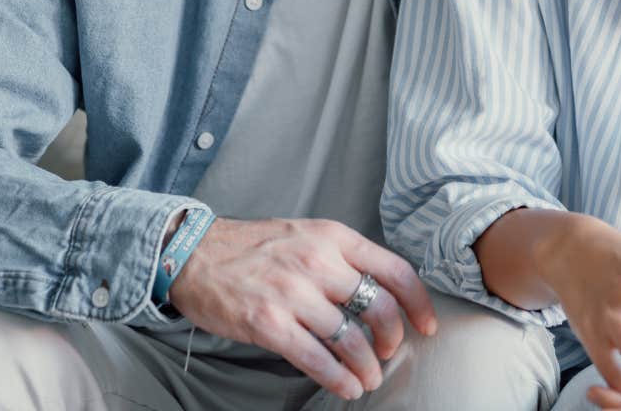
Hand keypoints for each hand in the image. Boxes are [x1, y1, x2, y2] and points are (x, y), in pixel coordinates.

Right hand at [170, 217, 438, 401]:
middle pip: (380, 306)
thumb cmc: (252, 247)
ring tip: (367, 378)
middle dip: (392, 337)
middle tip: (388, 352)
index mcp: (333, 237)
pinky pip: (315, 358)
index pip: (395, 270)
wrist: (193, 253)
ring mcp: (292, 292)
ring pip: (350, 338)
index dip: (419, 303)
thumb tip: (380, 293)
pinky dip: (337, 378)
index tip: (426, 325)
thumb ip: (341, 258)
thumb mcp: (306, 235)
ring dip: (366, 366)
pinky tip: (346, 387)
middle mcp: (318, 261)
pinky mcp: (268, 322)